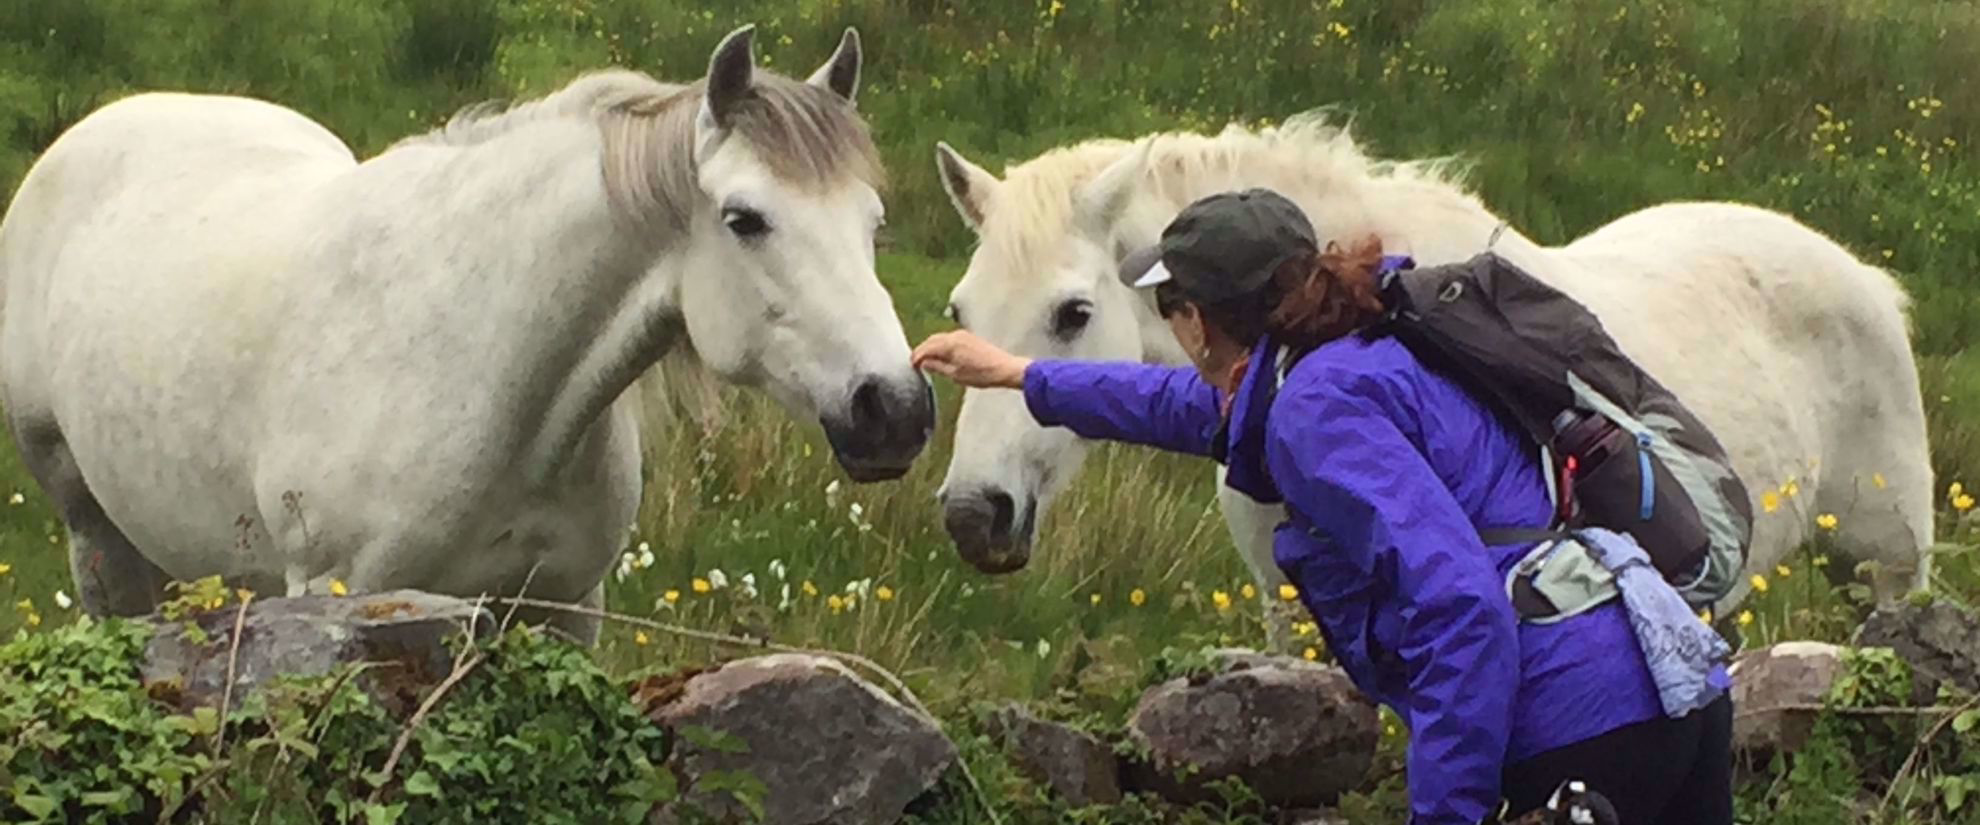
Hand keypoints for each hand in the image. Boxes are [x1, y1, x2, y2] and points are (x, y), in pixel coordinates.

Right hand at [912, 330, 1031, 388]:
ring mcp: (963, 334)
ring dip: (932, 347)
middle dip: (922, 350)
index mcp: (949, 344)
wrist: (1004, 368)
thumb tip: (924, 363)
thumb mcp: (955, 375)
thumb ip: (937, 367)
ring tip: (927, 360)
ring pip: (940, 338)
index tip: (911, 365)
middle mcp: (954, 335)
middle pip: (931, 340)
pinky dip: (942, 345)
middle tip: (916, 362)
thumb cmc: (982, 374)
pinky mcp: (969, 337)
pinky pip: (949, 338)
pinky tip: (942, 355)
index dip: (916, 357)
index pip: (926, 348)